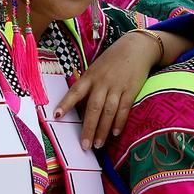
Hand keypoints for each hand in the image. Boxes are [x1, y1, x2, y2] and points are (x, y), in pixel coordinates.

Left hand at [55, 31, 157, 148]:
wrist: (136, 48)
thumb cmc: (112, 60)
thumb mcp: (96, 68)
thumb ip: (88, 85)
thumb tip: (79, 107)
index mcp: (90, 76)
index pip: (75, 91)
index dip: (66, 103)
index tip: (57, 115)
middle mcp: (102, 82)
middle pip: (93, 108)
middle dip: (88, 128)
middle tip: (84, 146)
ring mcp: (117, 86)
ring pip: (108, 112)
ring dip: (103, 130)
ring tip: (98, 145)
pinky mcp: (131, 90)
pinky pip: (124, 109)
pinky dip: (119, 122)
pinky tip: (115, 134)